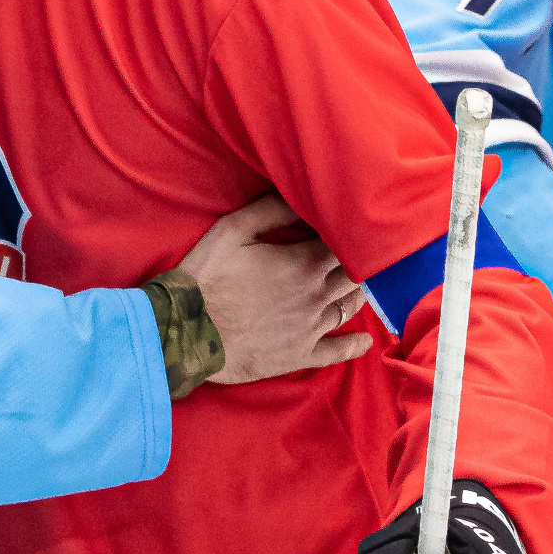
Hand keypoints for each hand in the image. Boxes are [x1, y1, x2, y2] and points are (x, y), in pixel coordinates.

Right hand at [176, 193, 370, 386]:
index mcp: (304, 262)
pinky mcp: (301, 355)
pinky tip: (365, 340)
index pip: (346, 242)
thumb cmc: (206, 277)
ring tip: (358, 285)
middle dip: (360, 262)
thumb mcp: (232, 231)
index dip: (349, 233)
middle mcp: (317, 295)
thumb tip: (300, 198)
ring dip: (358, 294)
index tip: (346, 228)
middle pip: (356, 275)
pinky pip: (338, 352)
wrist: (188, 333)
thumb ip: (270, 210)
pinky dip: (355, 345)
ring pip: (351, 307)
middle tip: (359, 255)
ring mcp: (312, 328)